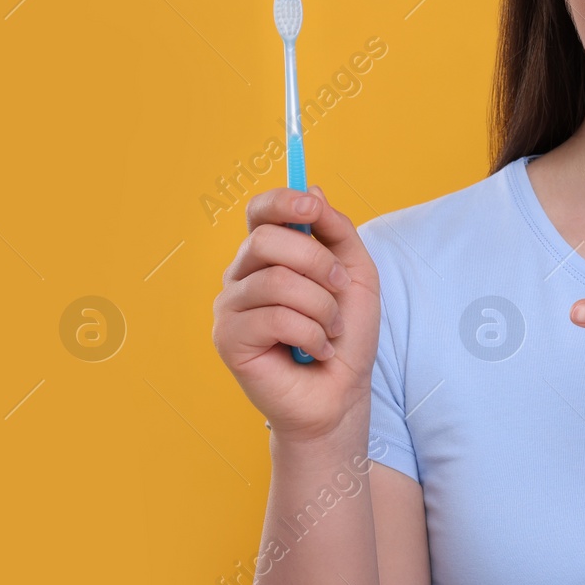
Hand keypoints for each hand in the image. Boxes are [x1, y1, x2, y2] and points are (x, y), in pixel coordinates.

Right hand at [213, 185, 380, 443]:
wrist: (341, 393)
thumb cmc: (345, 335)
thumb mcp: (356, 274)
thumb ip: (337, 231)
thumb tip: (312, 190)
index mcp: (268, 256)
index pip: (258, 212)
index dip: (282, 202)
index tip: (312, 209)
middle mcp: (241, 276)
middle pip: (264, 240)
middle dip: (318, 262)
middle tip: (340, 290)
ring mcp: (230, 308)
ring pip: (276, 281)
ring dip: (321, 307)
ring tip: (330, 330)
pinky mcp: (229, 340)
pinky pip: (274, 318)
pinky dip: (311, 334)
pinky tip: (316, 351)